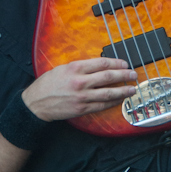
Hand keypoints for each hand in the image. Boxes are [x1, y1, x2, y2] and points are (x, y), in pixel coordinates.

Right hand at [22, 58, 137, 120]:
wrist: (36, 103)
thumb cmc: (48, 84)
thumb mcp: (62, 68)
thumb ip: (80, 67)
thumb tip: (99, 66)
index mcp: (75, 68)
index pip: (102, 63)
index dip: (116, 63)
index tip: (124, 63)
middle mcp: (80, 81)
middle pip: (108, 77)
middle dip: (124, 75)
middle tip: (133, 75)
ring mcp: (82, 96)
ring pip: (108, 93)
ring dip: (123, 90)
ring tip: (132, 89)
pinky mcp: (82, 108)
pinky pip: (102, 106)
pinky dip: (113, 103)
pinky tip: (119, 100)